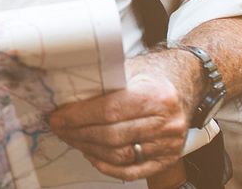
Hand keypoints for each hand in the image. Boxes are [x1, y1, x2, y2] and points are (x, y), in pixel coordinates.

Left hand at [49, 50, 200, 181]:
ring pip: (120, 155)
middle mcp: (166, 122)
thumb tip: (66, 93)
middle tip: (59, 128)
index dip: (78, 116)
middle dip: (78, 133)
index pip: (109, 110)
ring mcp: (169, 145)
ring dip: (88, 149)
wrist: (183, 85)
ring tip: (71, 138)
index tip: (58, 116)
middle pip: (112, 136)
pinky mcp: (167, 159)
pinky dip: (108, 166)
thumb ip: (103, 82)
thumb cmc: (151, 76)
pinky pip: (132, 171)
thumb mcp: (129, 70)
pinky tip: (91, 154)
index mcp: (155, 96)